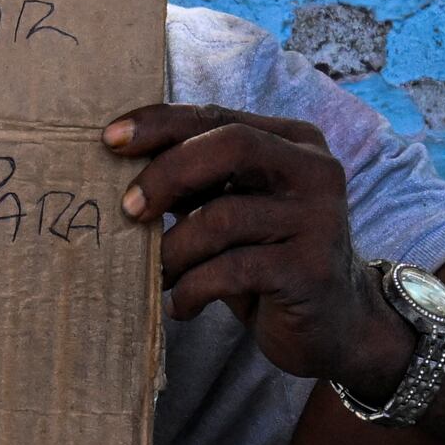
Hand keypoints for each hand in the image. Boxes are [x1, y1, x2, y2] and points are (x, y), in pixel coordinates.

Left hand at [106, 105, 414, 394]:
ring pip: (223, 216)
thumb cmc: (269, 262)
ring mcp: (319, 219)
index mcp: (295, 142)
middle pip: (230, 147)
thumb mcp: (234, 211)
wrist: (334, 326)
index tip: (109, 140)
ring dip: (174, 250)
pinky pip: (231, 270)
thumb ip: (198, 181)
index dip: (161, 124)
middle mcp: (315, 171)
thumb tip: (120, 159)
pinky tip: (181, 306)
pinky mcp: (311, 269)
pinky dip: (192, 289)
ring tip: (157, 275)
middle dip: (167, 174)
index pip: (218, 118)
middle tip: (129, 210)